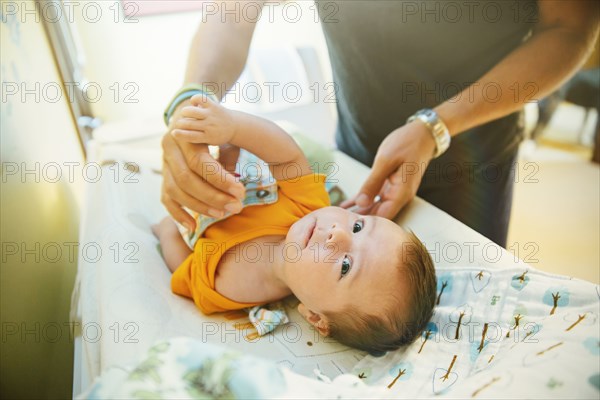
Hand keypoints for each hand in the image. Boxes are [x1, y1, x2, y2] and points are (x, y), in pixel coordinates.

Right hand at [161, 100, 244, 230]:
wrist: (191, 119)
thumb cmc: (214, 128)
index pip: (199, 162)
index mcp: (184, 135)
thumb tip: (236, 184)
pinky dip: (178, 215)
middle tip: (236, 206)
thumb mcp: (223, 133)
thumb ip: (230, 153)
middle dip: (213, 196)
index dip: (220, 179)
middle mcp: (169, 149)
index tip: (240, 191)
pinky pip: (166, 200)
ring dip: (199, 207)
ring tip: (222, 214)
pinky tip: (193, 227)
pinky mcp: (163, 177)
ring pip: (175, 191)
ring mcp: (163, 164)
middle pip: (186, 179)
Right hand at [171, 94, 237, 145]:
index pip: (191, 136)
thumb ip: (194, 138)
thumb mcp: (209, 142)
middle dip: (180, 123)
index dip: (180, 135)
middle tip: (181, 123)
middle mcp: (209, 126)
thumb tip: (175, 132)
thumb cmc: (217, 136)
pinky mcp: (213, 105)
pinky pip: (199, 98)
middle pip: (188, 124)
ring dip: (184, 112)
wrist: (235, 127)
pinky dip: (194, 99)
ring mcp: (211, 115)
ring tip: (186, 114)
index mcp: (208, 137)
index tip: (173, 133)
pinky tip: (195, 104)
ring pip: (190, 111)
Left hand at [341, 120, 436, 218]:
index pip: (383, 218)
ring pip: (374, 207)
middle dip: (359, 220)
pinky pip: (373, 197)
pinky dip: (360, 200)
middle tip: (339, 223)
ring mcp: (394, 192)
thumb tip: (361, 203)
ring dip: (358, 211)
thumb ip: (373, 183)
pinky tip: (346, 205)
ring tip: (339, 217)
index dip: (366, 224)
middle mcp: (399, 197)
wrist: (422, 134)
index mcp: (401, 194)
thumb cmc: (407, 144)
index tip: (348, 226)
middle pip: (378, 215)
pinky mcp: (389, 186)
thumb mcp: (386, 161)